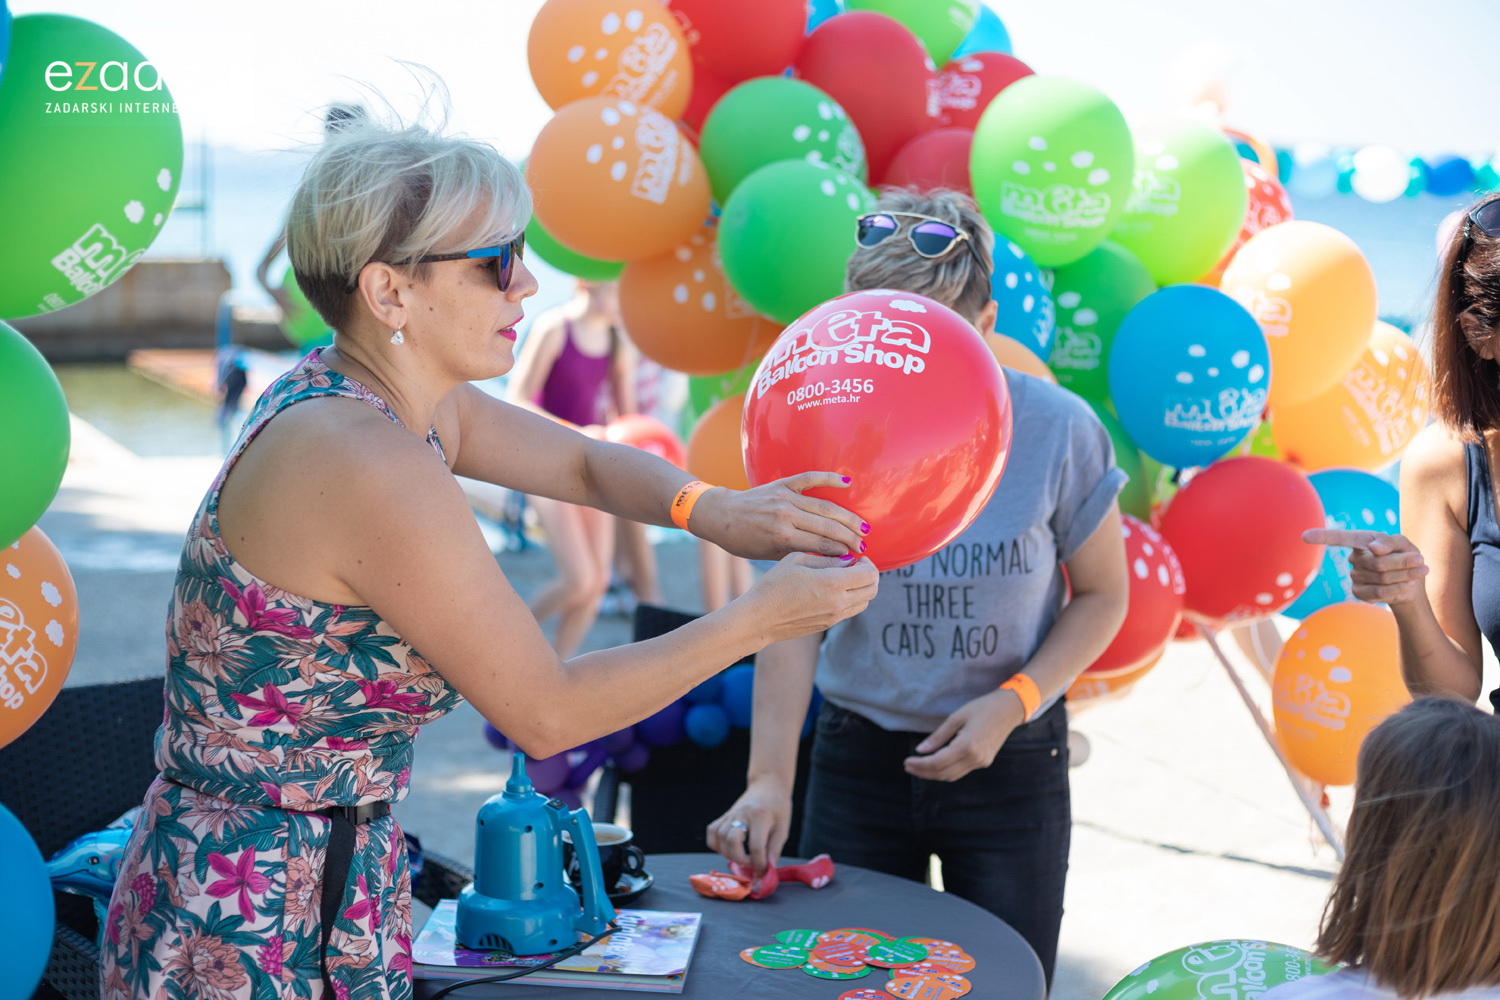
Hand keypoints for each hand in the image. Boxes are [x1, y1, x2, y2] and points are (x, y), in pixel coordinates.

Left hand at [692, 472, 867, 559]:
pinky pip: (810, 478)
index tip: (855, 557)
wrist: (721, 517)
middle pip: (828, 526)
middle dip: (850, 536)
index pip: (822, 545)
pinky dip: (829, 478)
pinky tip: (847, 483)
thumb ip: (798, 553)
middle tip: (864, 544)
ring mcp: (785, 497)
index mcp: (782, 537)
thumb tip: (829, 557)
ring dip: (848, 517)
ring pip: (825, 506)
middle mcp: (786, 515)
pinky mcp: (782, 483)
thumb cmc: (745, 541)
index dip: (842, 552)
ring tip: (863, 526)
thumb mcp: (770, 555)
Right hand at [706, 779, 791, 874]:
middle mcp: (741, 813)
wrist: (767, 786)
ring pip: (720, 838)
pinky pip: (712, 832)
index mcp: (760, 815)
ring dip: (729, 854)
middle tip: (752, 863)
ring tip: (742, 857)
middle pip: (732, 841)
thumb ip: (774, 849)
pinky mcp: (724, 815)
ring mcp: (730, 813)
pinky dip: (717, 845)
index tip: (764, 871)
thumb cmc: (778, 807)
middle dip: (741, 860)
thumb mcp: (783, 827)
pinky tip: (728, 849)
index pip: (756, 846)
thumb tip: (768, 869)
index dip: (759, 863)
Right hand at [746, 553, 878, 643]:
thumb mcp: (797, 559)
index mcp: (833, 583)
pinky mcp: (827, 626)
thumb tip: (847, 560)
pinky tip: (833, 590)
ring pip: (865, 602)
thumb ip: (826, 558)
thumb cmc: (773, 585)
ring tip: (845, 578)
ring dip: (862, 588)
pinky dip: (851, 599)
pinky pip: (851, 611)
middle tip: (855, 566)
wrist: (759, 618)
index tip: (856, 557)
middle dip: (869, 575)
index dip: (868, 562)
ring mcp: (834, 617)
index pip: (870, 573)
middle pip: (873, 589)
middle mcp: (839, 603)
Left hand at [904, 689, 1024, 781]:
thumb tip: (920, 750)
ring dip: (933, 774)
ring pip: (952, 775)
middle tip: (908, 766)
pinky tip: (935, 765)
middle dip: (924, 772)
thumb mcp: (956, 718)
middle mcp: (975, 758)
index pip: (937, 763)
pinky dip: (946, 771)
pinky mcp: (984, 762)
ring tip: (917, 768)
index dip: (920, 765)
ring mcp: (981, 762)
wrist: (1008, 710)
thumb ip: (938, 737)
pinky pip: (960, 771)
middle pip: (943, 773)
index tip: (906, 762)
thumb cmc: (981, 708)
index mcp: (967, 746)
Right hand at [1302, 528, 1428, 607]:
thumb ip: (1391, 542)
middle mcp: (1354, 558)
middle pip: (1376, 562)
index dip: (1322, 537)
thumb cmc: (1408, 557)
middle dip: (1402, 562)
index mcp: (1362, 541)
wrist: (1413, 584)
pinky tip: (1406, 586)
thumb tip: (1372, 548)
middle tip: (1421, 561)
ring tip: (1419, 572)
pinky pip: (1378, 593)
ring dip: (1405, 575)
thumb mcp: (1405, 545)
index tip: (1304, 536)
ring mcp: (1355, 576)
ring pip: (1380, 578)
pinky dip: (1398, 589)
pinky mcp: (1359, 593)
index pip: (1339, 538)